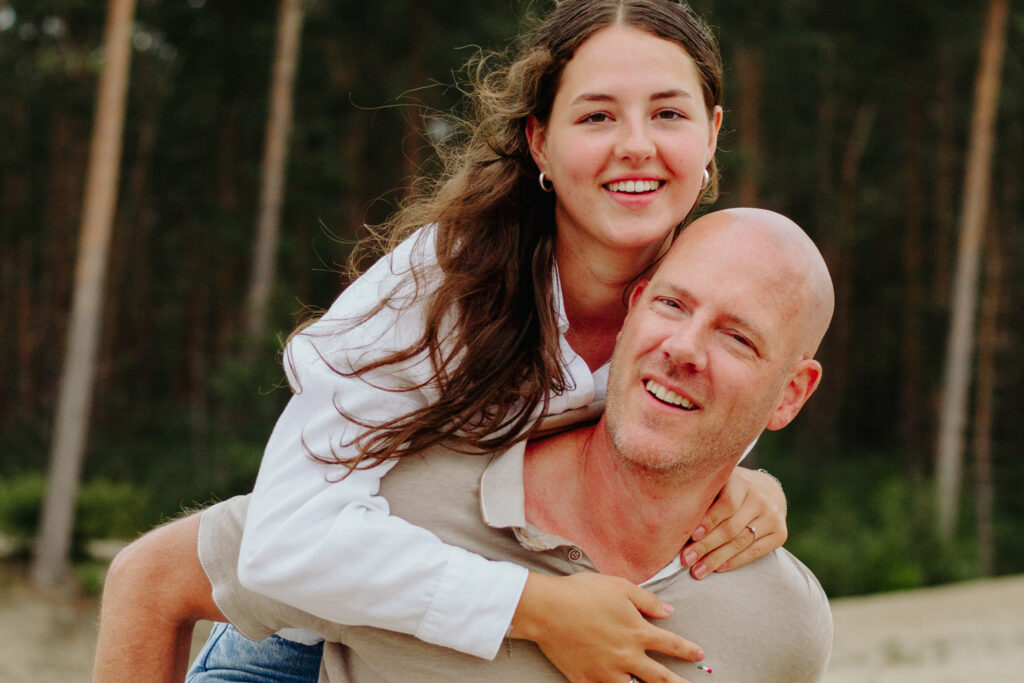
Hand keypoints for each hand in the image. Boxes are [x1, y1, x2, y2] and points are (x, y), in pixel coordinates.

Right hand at [511, 572, 702, 682]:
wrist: (547, 609)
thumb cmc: (583, 592)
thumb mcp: (620, 587)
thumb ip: (647, 601)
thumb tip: (669, 611)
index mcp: (637, 632)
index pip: (671, 645)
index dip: (688, 650)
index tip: (699, 654)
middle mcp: (626, 656)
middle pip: (661, 678)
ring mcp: (606, 672)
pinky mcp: (586, 679)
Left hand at [680, 467, 786, 578]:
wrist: (767, 489)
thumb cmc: (731, 488)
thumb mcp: (719, 483)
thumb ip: (704, 498)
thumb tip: (675, 524)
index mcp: (742, 482)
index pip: (727, 504)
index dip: (709, 521)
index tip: (691, 536)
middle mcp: (761, 498)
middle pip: (731, 527)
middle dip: (706, 546)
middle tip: (686, 560)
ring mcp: (773, 516)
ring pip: (742, 542)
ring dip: (717, 559)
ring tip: (698, 570)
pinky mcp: (781, 533)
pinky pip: (755, 552)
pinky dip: (735, 561)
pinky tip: (718, 568)